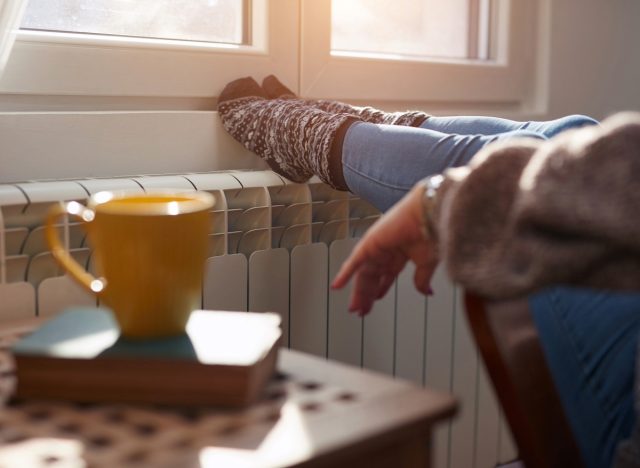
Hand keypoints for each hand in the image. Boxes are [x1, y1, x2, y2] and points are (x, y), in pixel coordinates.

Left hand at [332, 184, 438, 315]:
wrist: (431, 214)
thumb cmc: (433, 231)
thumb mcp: (427, 263)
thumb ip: (422, 279)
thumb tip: (425, 292)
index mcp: (401, 254)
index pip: (386, 275)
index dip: (380, 289)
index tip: (375, 300)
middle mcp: (387, 250)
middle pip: (372, 277)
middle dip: (366, 295)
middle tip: (360, 311)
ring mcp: (377, 246)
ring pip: (362, 273)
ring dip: (358, 292)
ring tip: (354, 308)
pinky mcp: (369, 243)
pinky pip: (353, 262)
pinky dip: (344, 274)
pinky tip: (337, 286)